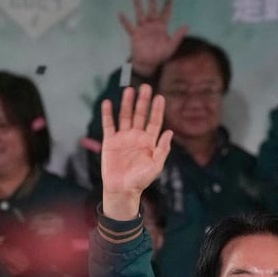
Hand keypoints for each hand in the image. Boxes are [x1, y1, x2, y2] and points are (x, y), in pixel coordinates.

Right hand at [101, 84, 172, 219]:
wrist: (122, 189)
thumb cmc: (141, 180)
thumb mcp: (156, 165)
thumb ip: (162, 149)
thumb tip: (170, 132)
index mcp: (149, 142)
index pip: (154, 122)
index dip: (157, 110)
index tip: (160, 97)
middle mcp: (136, 137)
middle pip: (140, 115)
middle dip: (143, 101)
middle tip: (146, 87)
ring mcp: (123, 137)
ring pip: (125, 116)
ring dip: (127, 103)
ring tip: (129, 90)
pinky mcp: (109, 141)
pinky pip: (108, 125)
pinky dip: (108, 114)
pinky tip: (108, 102)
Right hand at [118, 0, 188, 77]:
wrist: (149, 64)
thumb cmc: (161, 55)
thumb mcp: (172, 46)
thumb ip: (178, 36)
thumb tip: (187, 25)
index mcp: (161, 27)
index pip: (165, 13)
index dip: (167, 5)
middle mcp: (151, 26)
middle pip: (152, 11)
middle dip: (152, 2)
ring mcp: (142, 29)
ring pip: (140, 14)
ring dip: (138, 6)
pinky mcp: (135, 34)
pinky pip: (129, 26)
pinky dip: (124, 20)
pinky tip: (120, 13)